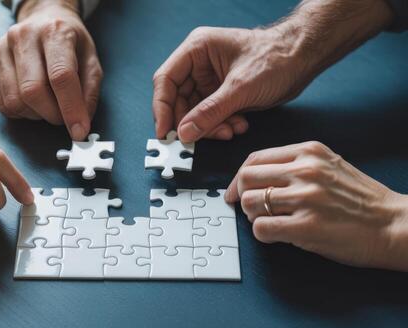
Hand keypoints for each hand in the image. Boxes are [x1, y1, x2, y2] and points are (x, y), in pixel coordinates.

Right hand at [0, 0, 102, 140]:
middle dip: (52, 115)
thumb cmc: (70, 43)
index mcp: (54, 32)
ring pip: (15, 102)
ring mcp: (1, 48)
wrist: (44, 19)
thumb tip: (81, 124)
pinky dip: (20, 112)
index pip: (60, 76)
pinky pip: (2, 103)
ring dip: (35, 115)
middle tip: (63, 117)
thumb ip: (89, 91)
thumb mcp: (91, 60)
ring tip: (47, 104)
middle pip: (32, 92)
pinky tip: (31, 102)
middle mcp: (23, 36)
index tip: (78, 131)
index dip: (70, 109)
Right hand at [152, 26, 305, 141]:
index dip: (161, 108)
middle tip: (199, 139)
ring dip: (209, 127)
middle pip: (179, 100)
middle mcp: (199, 64)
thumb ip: (209, 112)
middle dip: (191, 122)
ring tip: (230, 130)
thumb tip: (184, 133)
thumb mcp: (240, 88)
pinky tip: (238, 125)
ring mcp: (210, 80)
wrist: (304, 59)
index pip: (166, 81)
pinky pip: (211, 116)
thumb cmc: (276, 58)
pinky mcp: (222, 94)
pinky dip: (221, 125)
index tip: (164, 133)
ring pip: (195, 112)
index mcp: (197, 50)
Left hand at [225, 141, 407, 270]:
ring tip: (270, 222)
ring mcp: (306, 198)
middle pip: (246, 178)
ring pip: (249, 202)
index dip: (239, 177)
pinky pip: (261, 228)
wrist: (394, 225)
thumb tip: (255, 177)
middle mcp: (306, 170)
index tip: (237, 190)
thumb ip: (296, 165)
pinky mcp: (307, 226)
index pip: (255, 158)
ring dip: (252, 216)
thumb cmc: (361, 200)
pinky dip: (262, 234)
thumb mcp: (330, 166)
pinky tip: (277, 235)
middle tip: (251, 209)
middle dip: (242, 196)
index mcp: (309, 152)